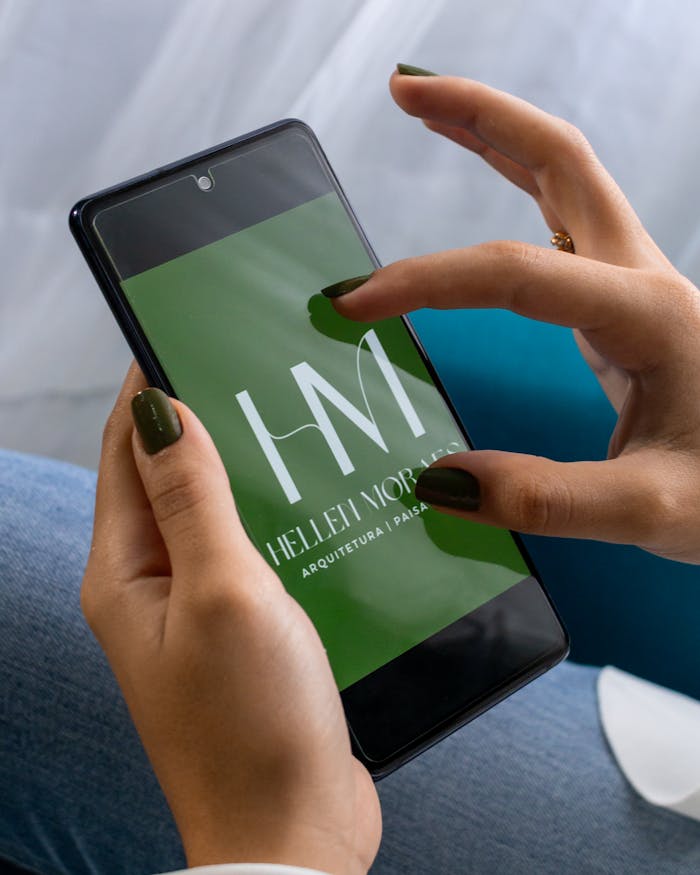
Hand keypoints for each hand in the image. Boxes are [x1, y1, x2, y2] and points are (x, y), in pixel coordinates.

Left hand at [81, 364, 380, 872]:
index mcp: (128, 571)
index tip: (190, 332)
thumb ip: (193, 497)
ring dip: (247, 469)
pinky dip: (275, 517)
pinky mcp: (244, 631)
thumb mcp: (222, 590)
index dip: (152, 387)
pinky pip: (251, 553)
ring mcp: (199, 610)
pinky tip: (317, 501)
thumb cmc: (250, 723)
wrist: (292, 835)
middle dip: (207, 420)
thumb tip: (160, 409)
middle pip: (169, 476)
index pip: (125, 449)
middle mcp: (153, 586)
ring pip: (216, 513)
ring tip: (296, 426)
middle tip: (260, 373)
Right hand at [330, 70, 699, 563]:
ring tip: (429, 110)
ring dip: (497, 133)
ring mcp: (637, 281)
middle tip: (404, 93)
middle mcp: (643, 278)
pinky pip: (566, 217)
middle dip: (478, 116)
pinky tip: (488, 188)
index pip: (516, 274)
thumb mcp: (651, 510)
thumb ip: (548, 500)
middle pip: (559, 160)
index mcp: (647, 315)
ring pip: (566, 176)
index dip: (427, 279)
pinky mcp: (627, 298)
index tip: (354, 305)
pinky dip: (519, 183)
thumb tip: (441, 482)